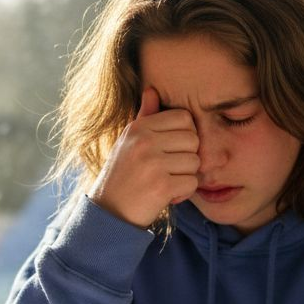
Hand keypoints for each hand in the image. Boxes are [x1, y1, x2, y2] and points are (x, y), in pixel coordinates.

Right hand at [88, 87, 199, 227]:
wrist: (108, 213)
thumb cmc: (123, 176)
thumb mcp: (129, 142)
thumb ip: (145, 117)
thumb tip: (152, 90)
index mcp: (139, 128)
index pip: (184, 118)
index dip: (186, 135)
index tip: (173, 151)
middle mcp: (144, 141)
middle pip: (194, 140)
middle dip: (188, 158)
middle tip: (170, 170)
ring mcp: (152, 163)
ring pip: (195, 163)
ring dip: (186, 177)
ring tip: (166, 183)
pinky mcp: (161, 186)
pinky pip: (191, 183)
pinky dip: (183, 194)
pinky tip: (167, 196)